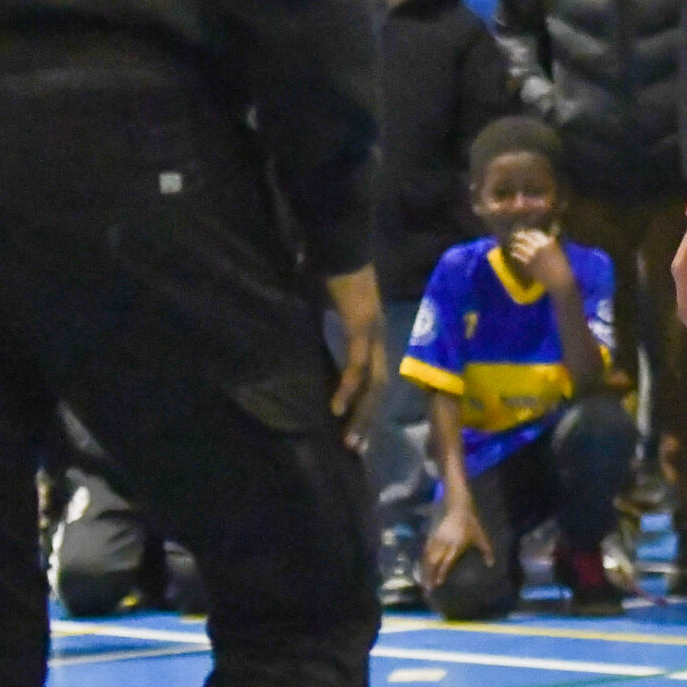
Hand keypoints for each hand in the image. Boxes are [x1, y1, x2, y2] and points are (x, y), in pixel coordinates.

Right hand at [323, 266, 386, 448]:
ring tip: (349, 438)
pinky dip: (348, 387)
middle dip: (367, 419)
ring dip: (361, 413)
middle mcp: (378, 335)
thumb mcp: (328, 305)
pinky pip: (356, 364)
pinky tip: (338, 407)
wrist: (340, 240)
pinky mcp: (361, 325)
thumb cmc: (331, 267)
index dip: (366, 403)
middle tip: (355, 446)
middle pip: (379, 387)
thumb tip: (307, 331)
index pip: (375, 375)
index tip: (355, 427)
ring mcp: (373, 331)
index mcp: (372, 332)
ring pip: (373, 383)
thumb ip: (325, 323)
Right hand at [421, 491, 495, 588]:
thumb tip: (491, 564)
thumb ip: (486, 551)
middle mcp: (444, 543)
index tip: (438, 583)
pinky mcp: (431, 536)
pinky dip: (422, 561)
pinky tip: (421, 568)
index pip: (447, 561)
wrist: (457, 506)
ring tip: (422, 582)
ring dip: (424, 570)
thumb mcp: (480, 536)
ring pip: (427, 557)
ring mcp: (436, 539)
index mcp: (456, 544)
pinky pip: (425, 551)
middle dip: (429, 575)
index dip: (441, 572)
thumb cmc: (471, 522)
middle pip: (433, 561)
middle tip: (427, 588)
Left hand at [507, 227, 573, 293]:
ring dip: (516, 245)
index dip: (530, 233)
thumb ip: (553, 241)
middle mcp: (539, 247)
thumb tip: (552, 232)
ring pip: (520, 246)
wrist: (559, 279)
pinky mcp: (529, 263)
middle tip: (516, 235)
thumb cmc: (562, 265)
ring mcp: (533, 255)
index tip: (527, 234)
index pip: (535, 234)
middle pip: (526, 238)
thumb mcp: (559, 250)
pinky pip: (519, 256)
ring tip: (514, 245)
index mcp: (547, 242)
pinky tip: (513, 253)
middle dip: (520, 236)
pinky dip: (515, 254)